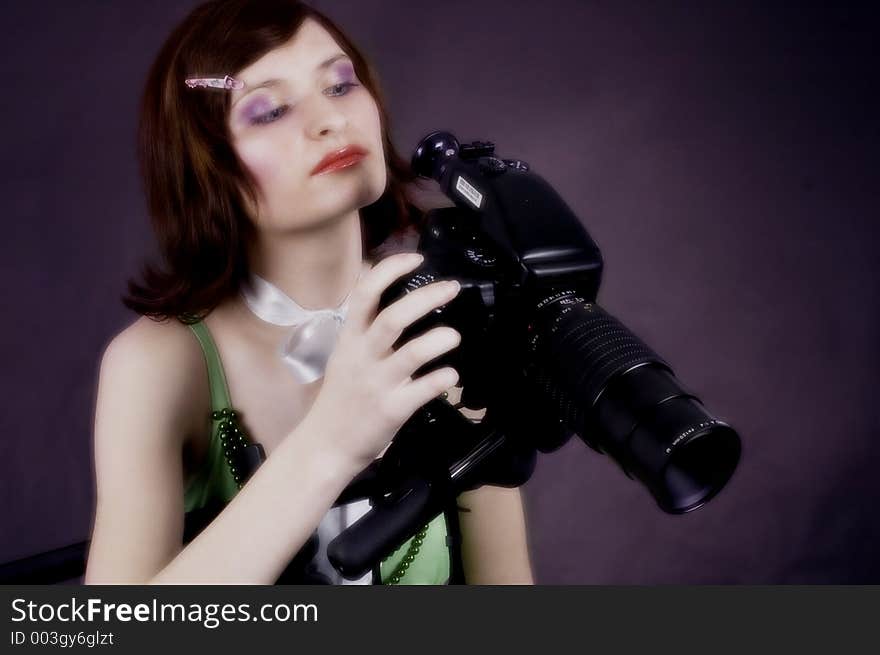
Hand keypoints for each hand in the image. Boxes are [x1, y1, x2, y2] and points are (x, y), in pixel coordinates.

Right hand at [301, 253, 462, 471]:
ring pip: (412, 353)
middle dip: (425, 298)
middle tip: (451, 288)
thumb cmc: (341, 398)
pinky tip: (451, 374)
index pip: (364, 293)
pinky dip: (442, 378)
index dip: (390, 270)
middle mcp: (362, 357)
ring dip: (438, 339)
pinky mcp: (392, 410)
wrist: (326, 445)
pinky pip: (423, 390)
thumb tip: (402, 302)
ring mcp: (378, 384)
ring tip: (454, 335)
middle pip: (393, 318)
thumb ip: (368, 332)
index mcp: (349, 339)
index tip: (416, 259)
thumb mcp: (345, 357)